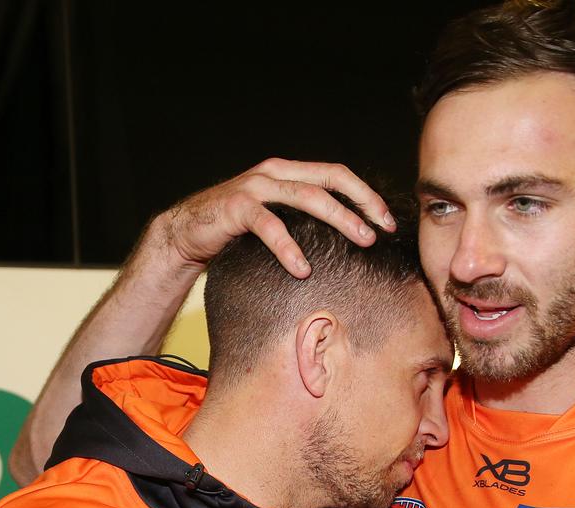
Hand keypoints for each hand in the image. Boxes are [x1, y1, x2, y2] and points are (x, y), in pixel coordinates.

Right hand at [147, 158, 396, 277]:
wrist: (186, 232)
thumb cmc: (237, 230)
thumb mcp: (276, 218)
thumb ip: (303, 218)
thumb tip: (347, 238)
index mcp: (288, 172)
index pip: (336, 175)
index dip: (365, 194)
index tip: (388, 221)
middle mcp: (274, 172)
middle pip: (328, 180)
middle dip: (361, 205)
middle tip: (382, 231)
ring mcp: (254, 187)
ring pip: (306, 197)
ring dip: (339, 219)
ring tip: (361, 242)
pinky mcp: (235, 207)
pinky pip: (268, 225)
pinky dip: (288, 247)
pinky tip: (303, 268)